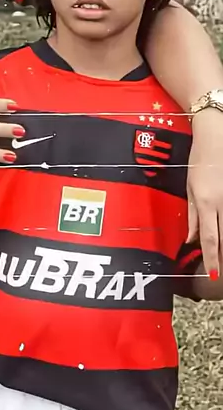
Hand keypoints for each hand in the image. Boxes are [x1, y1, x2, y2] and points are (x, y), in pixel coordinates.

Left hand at [187, 109, 222, 279]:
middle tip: (220, 270)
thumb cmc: (200, 159)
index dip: (212, 258)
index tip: (214, 274)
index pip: (209, 237)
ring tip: (222, 255)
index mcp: (206, 201)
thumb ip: (192, 215)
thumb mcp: (190, 187)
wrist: (217, 135)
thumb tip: (191, 239)